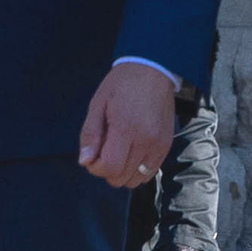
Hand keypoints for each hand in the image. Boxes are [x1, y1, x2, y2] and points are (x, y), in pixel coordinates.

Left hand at [80, 63, 179, 187]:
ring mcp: (159, 145)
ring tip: (118, 152)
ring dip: (122, 172)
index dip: (95, 168)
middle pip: (122, 177)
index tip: (92, 156)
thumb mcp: (98, 104)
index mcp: (127, 128)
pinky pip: (150, 172)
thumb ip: (90, 134)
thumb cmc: (123, 84)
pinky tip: (130, 154)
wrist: (154, 70)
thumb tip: (85, 161)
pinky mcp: (166, 146)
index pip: (110, 168)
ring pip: (136, 179)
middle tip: (103, 152)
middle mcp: (147, 140)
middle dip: (107, 170)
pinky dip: (137, 170)